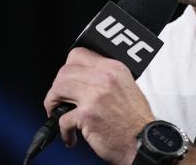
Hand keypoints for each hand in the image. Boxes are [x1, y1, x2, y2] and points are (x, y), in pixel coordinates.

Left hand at [43, 47, 154, 163]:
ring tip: (57, 112)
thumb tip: (83, 77)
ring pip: (58, 89)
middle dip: (57, 87)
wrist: (143, 142)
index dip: (67, 67)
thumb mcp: (127, 86)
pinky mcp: (87, 116)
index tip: (65, 78)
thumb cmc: (136, 120)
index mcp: (114, 68)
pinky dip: (62, 131)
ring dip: (52, 103)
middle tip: (58, 98)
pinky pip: (62, 119)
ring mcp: (95, 96)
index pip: (79, 54)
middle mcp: (105, 78)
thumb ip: (106, 77)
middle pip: (65, 71)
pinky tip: (70, 135)